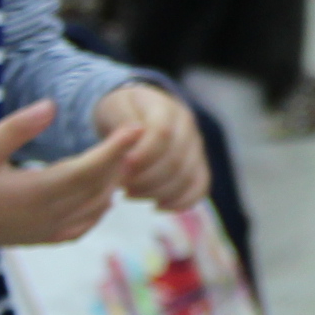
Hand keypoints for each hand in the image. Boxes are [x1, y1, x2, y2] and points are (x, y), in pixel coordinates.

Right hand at [0, 101, 135, 247]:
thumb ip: (17, 128)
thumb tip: (51, 105)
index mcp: (31, 193)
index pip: (87, 171)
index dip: (115, 150)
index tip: (137, 128)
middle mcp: (43, 217)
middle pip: (97, 189)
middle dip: (119, 163)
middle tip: (132, 137)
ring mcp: (43, 232)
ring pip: (94, 210)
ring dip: (110, 185)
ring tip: (119, 157)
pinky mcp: (40, 239)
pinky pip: (81, 227)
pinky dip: (97, 209)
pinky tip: (99, 191)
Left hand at [95, 84, 209, 212]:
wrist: (137, 115)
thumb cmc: (122, 112)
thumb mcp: (114, 108)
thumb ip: (122, 122)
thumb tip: (135, 134)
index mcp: (166, 110)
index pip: (163, 133)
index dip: (144, 153)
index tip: (123, 167)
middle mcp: (187, 128)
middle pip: (176, 160)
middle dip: (146, 178)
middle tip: (121, 185)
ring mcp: (195, 148)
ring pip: (187, 177)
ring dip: (157, 192)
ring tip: (130, 193)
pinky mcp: (198, 166)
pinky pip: (200, 187)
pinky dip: (181, 201)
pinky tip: (157, 206)